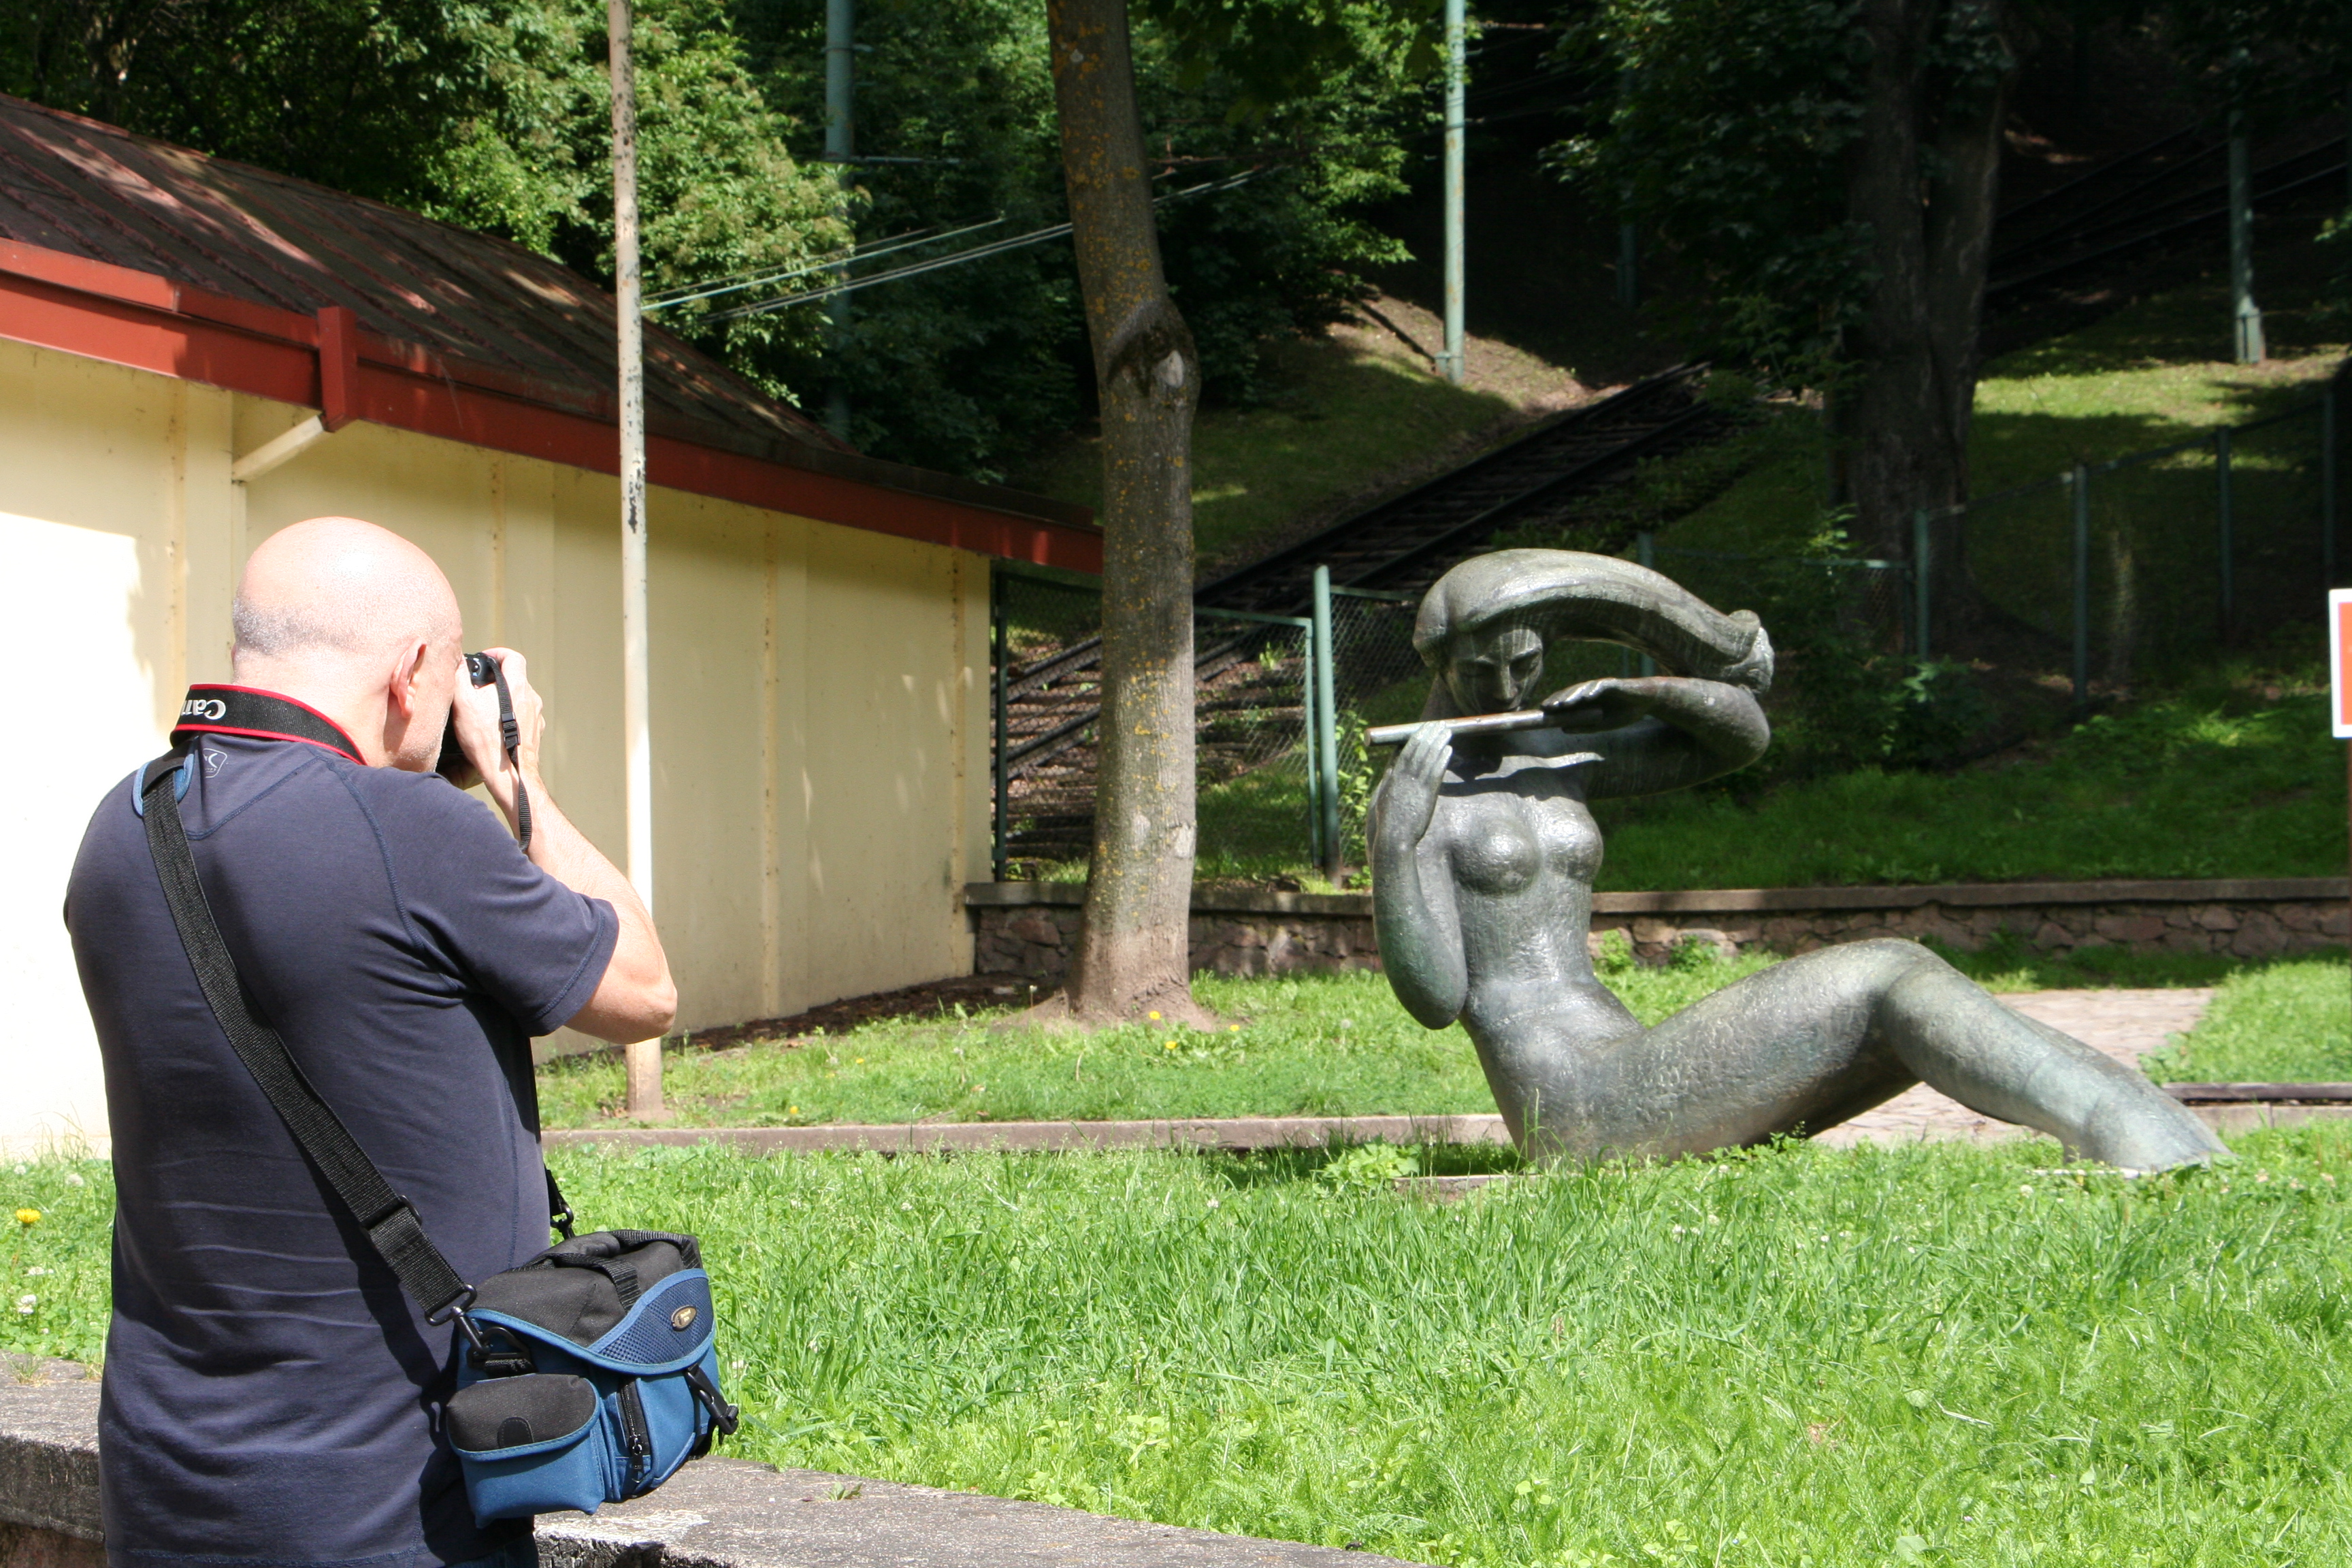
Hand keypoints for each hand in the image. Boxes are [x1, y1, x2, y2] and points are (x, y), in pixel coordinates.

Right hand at [449, 647, 545, 830]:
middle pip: (516, 679)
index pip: (513, 657)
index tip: (485, 658)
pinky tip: (494, 728)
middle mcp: (532, 699)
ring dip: (503, 699)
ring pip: (519, 699)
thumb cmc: (486, 739)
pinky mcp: (535, 734)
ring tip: (483, 709)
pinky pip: (522, 718)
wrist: (509, 774)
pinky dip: (509, 717)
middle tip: (477, 687)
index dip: (498, 653)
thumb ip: (459, 677)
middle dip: (496, 679)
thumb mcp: (464, 703)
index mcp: (518, 686)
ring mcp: (536, 718)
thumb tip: (456, 660)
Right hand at [1376, 722, 1451, 849]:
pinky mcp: (1428, 793)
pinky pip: (1437, 771)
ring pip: (1430, 757)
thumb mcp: (1382, 796)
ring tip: (1447, 731)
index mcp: (1394, 776)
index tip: (1424, 728)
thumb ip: (1388, 781)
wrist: (1395, 836)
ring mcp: (1417, 784)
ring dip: (1439, 742)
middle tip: (1439, 724)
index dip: (1416, 737)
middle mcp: (1406, 776)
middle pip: (1420, 749)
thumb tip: (1391, 769)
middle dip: (1430, 735)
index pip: (1406, 750)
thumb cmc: (1387, 820)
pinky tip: (1449, 749)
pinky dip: (1443, 759)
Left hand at [1541, 677, 1658, 734]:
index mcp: (1586, 701)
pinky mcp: (1613, 683)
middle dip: (1559, 699)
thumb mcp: (1602, 724)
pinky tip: (1585, 697)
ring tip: (1562, 704)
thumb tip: (1563, 729)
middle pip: (1571, 693)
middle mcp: (1590, 691)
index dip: (1555, 704)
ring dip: (1572, 696)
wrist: (1646, 703)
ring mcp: (1601, 686)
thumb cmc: (1623, 713)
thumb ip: (1584, 726)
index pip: (1567, 701)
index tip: (1543, 711)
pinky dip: (1593, 691)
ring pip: (1583, 689)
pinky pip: (1601, 686)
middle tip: (1547, 707)